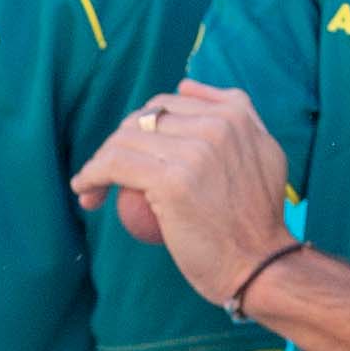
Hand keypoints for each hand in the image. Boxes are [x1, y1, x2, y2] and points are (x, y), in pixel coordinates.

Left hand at [68, 80, 295, 305]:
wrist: (259, 264)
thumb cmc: (256, 220)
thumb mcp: (264, 154)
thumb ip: (235, 115)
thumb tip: (185, 85)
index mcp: (235, 114)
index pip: (168, 104)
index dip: (142, 127)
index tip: (133, 153)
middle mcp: (217, 125)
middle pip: (143, 120)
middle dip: (118, 142)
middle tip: (107, 174)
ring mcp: (195, 150)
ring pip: (125, 140)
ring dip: (99, 162)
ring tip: (92, 188)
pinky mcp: (172, 180)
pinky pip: (115, 166)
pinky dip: (92, 176)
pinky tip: (85, 191)